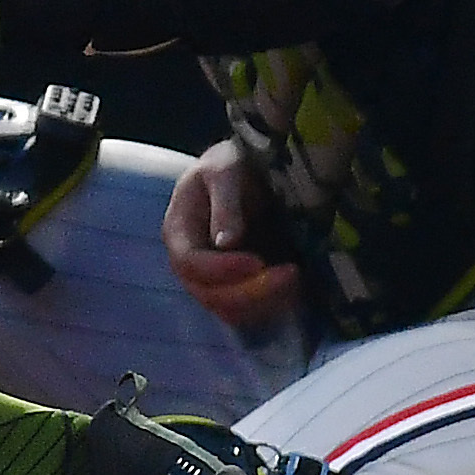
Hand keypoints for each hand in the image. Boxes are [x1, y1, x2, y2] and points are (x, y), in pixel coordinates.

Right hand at [161, 139, 297, 333]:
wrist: (247, 170)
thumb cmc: (231, 164)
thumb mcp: (225, 170)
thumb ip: (225, 203)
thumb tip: (225, 242)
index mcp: (178, 231)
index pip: (190, 263)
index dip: (222, 269)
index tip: (258, 262)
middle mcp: (190, 262)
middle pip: (209, 294)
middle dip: (250, 291)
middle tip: (291, 273)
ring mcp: (211, 279)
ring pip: (229, 309)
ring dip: (264, 302)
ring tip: (296, 277)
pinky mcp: (235, 286)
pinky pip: (247, 310)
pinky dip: (270, 305)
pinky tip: (294, 286)